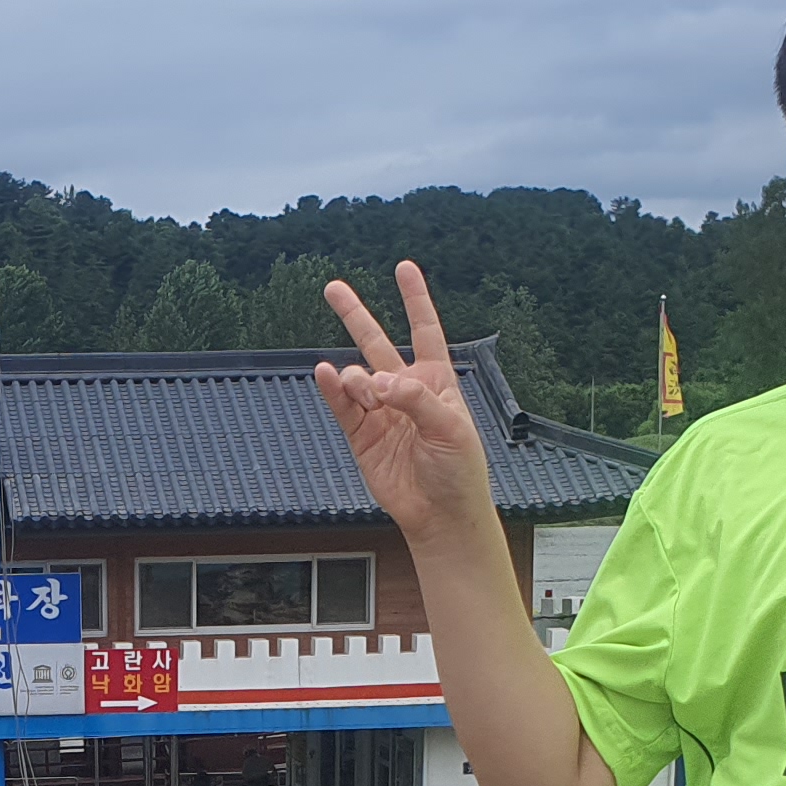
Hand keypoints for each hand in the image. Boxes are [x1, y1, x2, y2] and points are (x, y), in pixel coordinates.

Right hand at [313, 262, 498, 544]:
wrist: (441, 516)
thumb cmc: (459, 472)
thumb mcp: (451, 428)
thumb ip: (416, 398)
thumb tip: (380, 382)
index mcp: (436, 382)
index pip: (425, 330)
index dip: (415, 300)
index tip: (404, 269)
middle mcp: (405, 391)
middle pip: (377, 343)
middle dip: (355, 315)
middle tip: (332, 288)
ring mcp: (380, 413)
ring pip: (357, 377)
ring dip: (356, 378)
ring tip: (364, 392)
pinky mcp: (361, 436)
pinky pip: (342, 406)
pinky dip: (332, 390)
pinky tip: (325, 374)